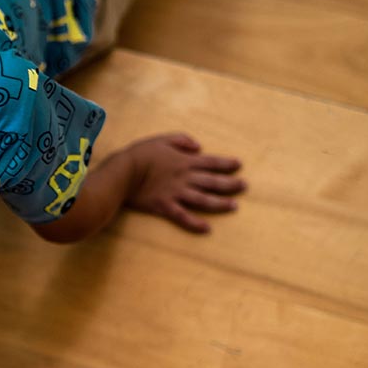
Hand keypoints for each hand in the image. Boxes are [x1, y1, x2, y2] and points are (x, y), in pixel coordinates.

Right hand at [125, 133, 244, 232]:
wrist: (123, 172)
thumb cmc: (141, 153)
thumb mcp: (161, 138)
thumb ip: (182, 139)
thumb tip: (198, 146)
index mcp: (184, 161)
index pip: (211, 162)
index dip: (226, 164)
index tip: (239, 165)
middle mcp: (185, 178)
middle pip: (213, 182)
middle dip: (231, 184)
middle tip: (244, 186)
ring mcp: (176, 194)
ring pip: (204, 200)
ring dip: (221, 204)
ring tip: (234, 206)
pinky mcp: (165, 206)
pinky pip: (183, 217)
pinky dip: (195, 224)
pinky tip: (207, 229)